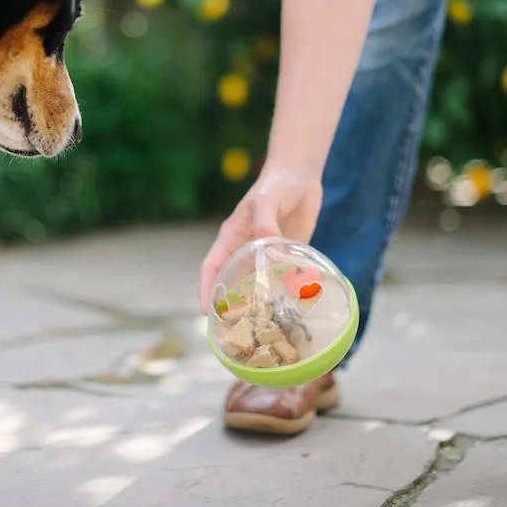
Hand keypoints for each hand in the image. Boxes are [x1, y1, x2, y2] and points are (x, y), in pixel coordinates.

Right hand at [198, 166, 322, 314]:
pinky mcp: (288, 256)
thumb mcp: (267, 200)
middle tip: (235, 330)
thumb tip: (269, 245)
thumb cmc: (276, 184)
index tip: (205, 312)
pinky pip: (284, 279)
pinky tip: (293, 310)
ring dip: (259, 303)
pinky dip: (286, 294)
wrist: (301, 175)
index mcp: (232, 238)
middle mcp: (246, 250)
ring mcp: (267, 255)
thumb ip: (265, 222)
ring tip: (263, 328)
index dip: (206, 289)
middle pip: (233, 282)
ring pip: (258, 285)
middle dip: (231, 305)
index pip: (212, 267)